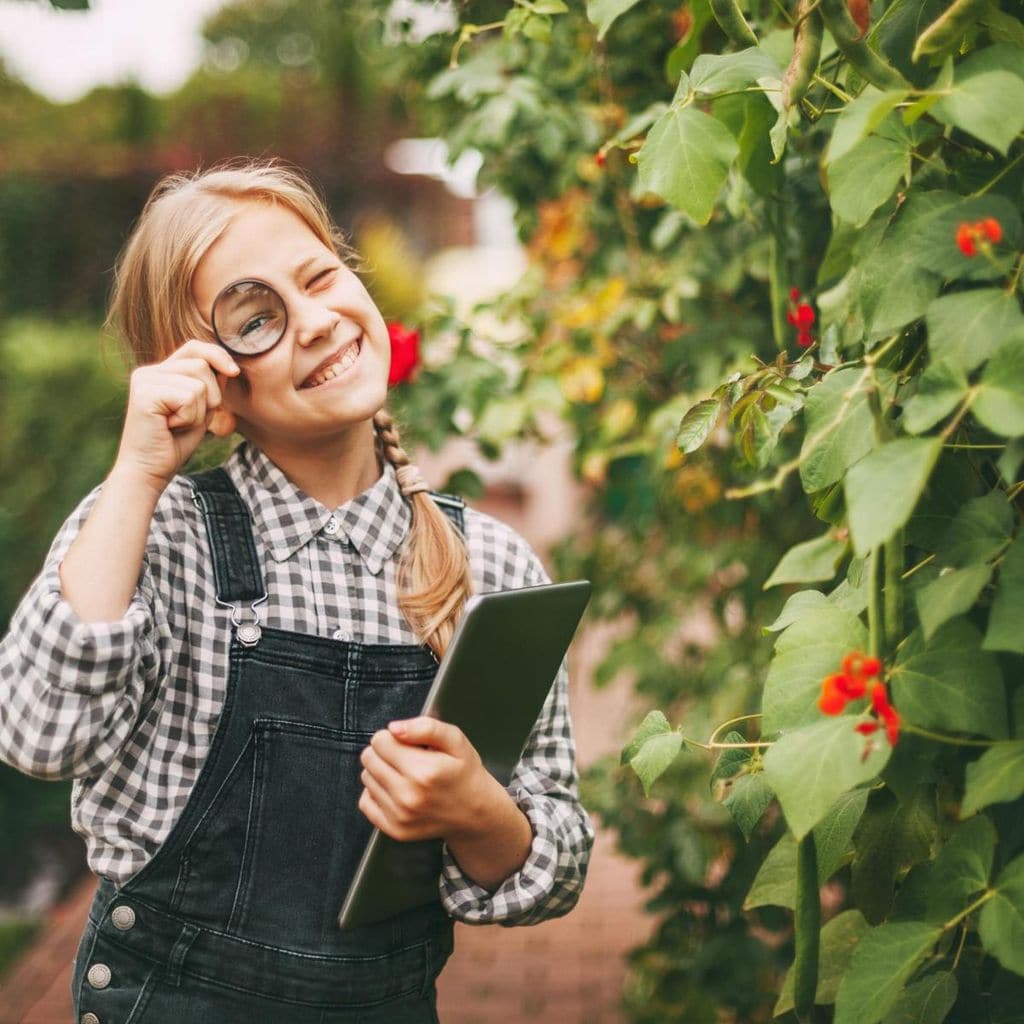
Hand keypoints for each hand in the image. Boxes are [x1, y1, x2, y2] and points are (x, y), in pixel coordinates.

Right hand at [113, 340, 240, 492]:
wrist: (149, 470)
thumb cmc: (174, 444)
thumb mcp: (200, 410)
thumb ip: (210, 387)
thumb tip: (229, 366)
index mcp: (160, 372)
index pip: (194, 348)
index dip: (217, 355)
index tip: (234, 372)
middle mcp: (149, 371)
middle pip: (202, 365)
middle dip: (211, 396)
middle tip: (188, 420)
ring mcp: (145, 380)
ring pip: (199, 383)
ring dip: (199, 411)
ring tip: (178, 424)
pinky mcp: (145, 393)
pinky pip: (190, 397)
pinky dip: (189, 418)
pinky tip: (170, 428)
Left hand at [358, 717, 495, 842]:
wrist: (474, 812)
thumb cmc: (464, 773)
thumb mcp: (455, 740)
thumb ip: (426, 727)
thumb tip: (394, 728)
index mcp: (424, 771)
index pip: (380, 741)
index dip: (392, 737)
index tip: (406, 743)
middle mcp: (408, 796)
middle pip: (369, 758)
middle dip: (384, 752)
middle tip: (405, 757)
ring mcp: (399, 816)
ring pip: (366, 777)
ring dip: (380, 771)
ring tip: (404, 774)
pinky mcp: (394, 829)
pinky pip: (365, 802)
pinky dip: (376, 792)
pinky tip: (395, 790)